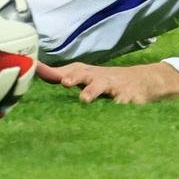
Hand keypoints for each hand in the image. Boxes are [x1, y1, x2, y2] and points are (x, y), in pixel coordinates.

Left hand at [37, 60, 178, 104]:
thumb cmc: (103, 80)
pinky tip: (117, 109)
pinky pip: (124, 104)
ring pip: (102, 88)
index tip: (40, 72)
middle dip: (74, 77)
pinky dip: (120, 106)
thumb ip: (58, 75)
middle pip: (84, 74)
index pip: (66, 71)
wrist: (142, 81)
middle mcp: (97, 77)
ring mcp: (114, 86)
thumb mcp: (82, 75)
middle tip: (65, 82)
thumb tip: (35, 70)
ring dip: (93, 91)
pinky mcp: (131, 98)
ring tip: (84, 98)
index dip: (52, 72)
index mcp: (84, 73)